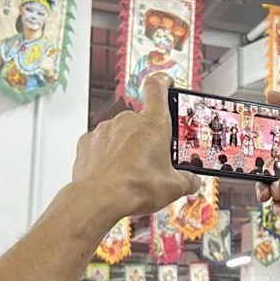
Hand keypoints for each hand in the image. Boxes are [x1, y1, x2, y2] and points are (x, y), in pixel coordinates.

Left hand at [72, 73, 199, 220]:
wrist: (99, 198)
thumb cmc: (135, 187)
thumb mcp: (173, 187)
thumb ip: (187, 181)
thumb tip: (192, 182)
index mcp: (154, 123)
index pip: (158, 88)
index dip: (162, 82)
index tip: (166, 82)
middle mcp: (128, 120)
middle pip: (142, 121)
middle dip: (147, 138)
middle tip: (153, 159)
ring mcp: (106, 129)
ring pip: (121, 134)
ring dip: (127, 147)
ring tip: (132, 172)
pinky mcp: (88, 141)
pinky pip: (102, 144)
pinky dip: (107, 155)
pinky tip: (113, 173)